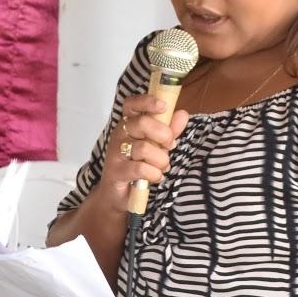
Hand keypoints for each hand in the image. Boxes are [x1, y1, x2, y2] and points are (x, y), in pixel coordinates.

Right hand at [94, 93, 191, 210]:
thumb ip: (169, 130)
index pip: (131, 104)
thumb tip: (182, 114)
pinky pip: (140, 168)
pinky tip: (155, 177)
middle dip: (163, 134)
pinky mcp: (116, 171)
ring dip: (160, 160)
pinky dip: (154, 174)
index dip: (147, 101)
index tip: (163, 106)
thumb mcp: (157, 146)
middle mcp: (119, 135)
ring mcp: (115, 153)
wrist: (118, 195)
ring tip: (162, 167)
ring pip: (143, 148)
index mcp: (128, 124)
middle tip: (170, 145)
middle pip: (142, 122)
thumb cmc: (137, 166)